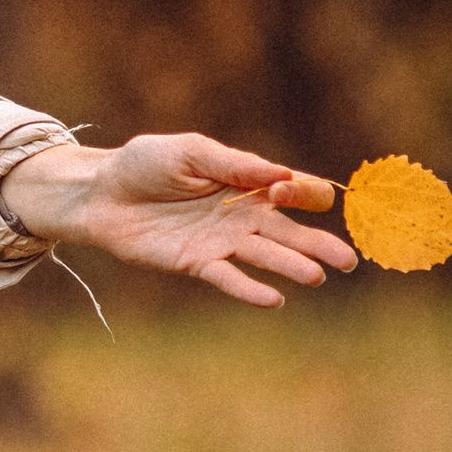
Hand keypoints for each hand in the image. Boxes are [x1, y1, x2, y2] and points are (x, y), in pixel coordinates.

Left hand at [1, 134, 354, 307]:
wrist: (100, 192)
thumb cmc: (144, 164)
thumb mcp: (188, 151)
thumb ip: (232, 164)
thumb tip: (279, 174)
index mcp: (247, 182)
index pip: (293, 189)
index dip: (301, 191)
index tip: (285, 190)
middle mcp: (242, 215)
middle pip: (289, 231)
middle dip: (319, 243)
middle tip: (351, 260)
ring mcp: (221, 241)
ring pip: (265, 256)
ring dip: (292, 266)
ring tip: (318, 276)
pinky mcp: (196, 262)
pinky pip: (228, 277)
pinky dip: (249, 288)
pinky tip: (275, 299)